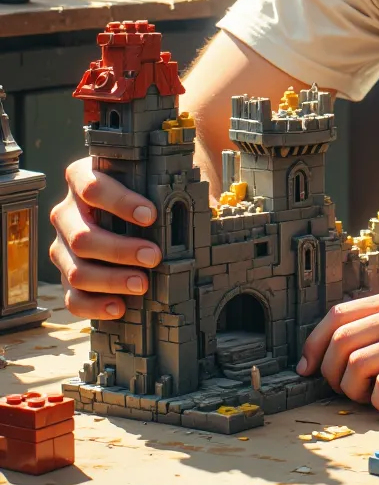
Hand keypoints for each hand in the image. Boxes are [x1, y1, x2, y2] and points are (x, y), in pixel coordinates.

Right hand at [49, 157, 162, 319]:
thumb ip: (166, 189)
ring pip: (76, 270)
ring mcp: (62, 245)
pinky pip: (72, 296)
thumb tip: (210, 207)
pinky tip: (120, 306)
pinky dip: (96, 305)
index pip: (92, 187)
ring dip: (111, 280)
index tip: (150, 215)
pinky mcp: (66, 274)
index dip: (120, 202)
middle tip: (154, 256)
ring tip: (143, 284)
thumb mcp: (150, 182)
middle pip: (82, 236)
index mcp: (81, 178)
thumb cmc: (141, 192)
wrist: (129, 209)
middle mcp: (66, 212)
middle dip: (120, 250)